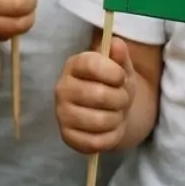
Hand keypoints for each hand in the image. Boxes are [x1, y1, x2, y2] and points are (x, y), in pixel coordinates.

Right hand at [55, 38, 135, 153]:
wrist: (111, 112)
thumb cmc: (114, 86)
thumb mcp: (121, 68)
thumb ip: (120, 55)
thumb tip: (117, 44)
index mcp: (74, 65)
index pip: (90, 64)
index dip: (113, 72)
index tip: (121, 77)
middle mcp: (62, 87)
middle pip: (99, 95)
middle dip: (121, 99)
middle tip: (122, 99)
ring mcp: (62, 113)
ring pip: (99, 121)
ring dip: (117, 119)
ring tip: (115, 113)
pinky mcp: (66, 136)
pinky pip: (96, 142)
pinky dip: (110, 138)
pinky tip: (109, 129)